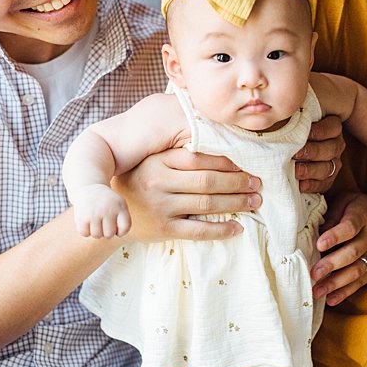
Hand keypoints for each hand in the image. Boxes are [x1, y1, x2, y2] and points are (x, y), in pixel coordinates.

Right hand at [73, 184, 131, 237]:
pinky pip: (84, 233)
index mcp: (120, 206)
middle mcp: (108, 209)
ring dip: (96, 232)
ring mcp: (94, 213)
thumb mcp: (120, 207)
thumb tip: (117, 234)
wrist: (90, 189)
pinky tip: (87, 223)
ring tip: (96, 222)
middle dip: (106, 232)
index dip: (121, 232)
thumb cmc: (108, 203)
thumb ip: (124, 221)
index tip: (117, 226)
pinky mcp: (82, 216)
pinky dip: (85, 231)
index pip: (125, 227)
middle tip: (104, 223)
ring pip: (97, 235)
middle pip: (109, 234)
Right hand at [114, 147, 260, 242]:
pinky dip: (222, 230)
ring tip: (254, 201)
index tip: (245, 164)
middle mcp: (158, 183)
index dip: (226, 161)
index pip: (198, 158)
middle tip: (257, 182)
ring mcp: (160, 207)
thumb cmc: (139, 181)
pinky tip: (239, 227)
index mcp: (157, 161)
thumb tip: (217, 134)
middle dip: (237, 182)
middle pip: (207, 181)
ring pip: (207, 204)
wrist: (109, 214)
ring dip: (236, 203)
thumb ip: (175, 150)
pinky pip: (199, 231)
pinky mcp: (163, 229)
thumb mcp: (150, 160)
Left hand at [294, 115, 345, 193]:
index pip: (333, 128)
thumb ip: (295, 115)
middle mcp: (336, 145)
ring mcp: (334, 162)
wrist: (293, 150)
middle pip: (330, 149)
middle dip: (312, 152)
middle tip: (295, 154)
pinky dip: (312, 186)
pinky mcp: (328, 178)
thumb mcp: (297, 118)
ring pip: (328, 168)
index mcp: (332, 128)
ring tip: (295, 172)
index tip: (304, 133)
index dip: (319, 131)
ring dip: (311, 170)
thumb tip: (282, 109)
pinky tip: (300, 186)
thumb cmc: (293, 128)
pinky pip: (324, 184)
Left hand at [310, 192, 366, 306]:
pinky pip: (361, 282)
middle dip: (332, 265)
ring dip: (335, 283)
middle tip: (314, 274)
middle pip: (353, 252)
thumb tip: (315, 234)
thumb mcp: (349, 201)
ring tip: (317, 291)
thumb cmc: (364, 210)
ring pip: (356, 271)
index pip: (350, 227)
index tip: (319, 245)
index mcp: (363, 216)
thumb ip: (332, 215)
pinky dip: (345, 292)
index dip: (335, 236)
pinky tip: (330, 300)